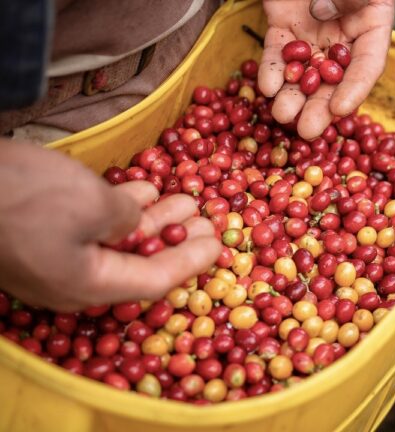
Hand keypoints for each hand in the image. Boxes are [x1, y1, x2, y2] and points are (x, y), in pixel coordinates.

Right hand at [0, 141, 219, 311]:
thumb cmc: (23, 197)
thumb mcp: (93, 205)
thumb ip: (127, 220)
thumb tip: (134, 222)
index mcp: (88, 285)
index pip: (155, 281)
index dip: (192, 261)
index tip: (220, 243)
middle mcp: (71, 279)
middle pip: (138, 262)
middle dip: (176, 237)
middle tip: (207, 217)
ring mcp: (51, 257)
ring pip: (115, 241)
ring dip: (152, 218)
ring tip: (184, 196)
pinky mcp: (36, 233)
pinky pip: (89, 227)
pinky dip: (119, 208)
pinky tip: (140, 188)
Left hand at [259, 0, 394, 138]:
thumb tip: (322, 13)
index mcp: (371, 24)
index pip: (367, 65)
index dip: (355, 89)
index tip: (340, 109)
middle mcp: (342, 37)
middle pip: (333, 79)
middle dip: (319, 107)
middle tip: (308, 130)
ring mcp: (312, 34)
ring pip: (304, 72)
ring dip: (293, 96)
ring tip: (282, 114)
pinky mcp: (283, 25)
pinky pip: (276, 51)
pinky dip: (271, 69)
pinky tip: (267, 86)